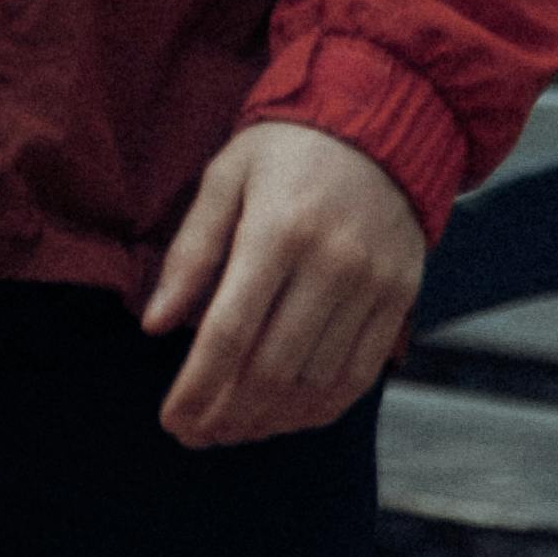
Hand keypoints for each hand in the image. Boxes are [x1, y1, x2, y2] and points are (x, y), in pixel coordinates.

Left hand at [145, 121, 426, 448]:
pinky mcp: (401, 298)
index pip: (229, 333)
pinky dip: (318, 409)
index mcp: (278, 231)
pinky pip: (359, 376)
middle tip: (195, 434)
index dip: (197, 388)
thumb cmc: (287, 150)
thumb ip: (190, 253)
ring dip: (268, 421)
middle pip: (272, 370)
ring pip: (316, 384)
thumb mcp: (225, 181)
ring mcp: (373, 285)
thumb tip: (156, 325)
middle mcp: (332, 263)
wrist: (383, 123)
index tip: (172, 420)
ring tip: (231, 430)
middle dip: (226, 416)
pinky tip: (284, 418)